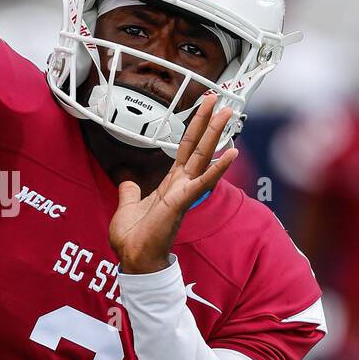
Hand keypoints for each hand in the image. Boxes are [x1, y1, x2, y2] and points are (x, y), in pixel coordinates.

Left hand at [109, 94, 237, 274]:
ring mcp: (184, 193)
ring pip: (203, 158)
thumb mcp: (127, 206)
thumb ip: (129, 192)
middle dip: (208, 122)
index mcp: (170, 184)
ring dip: (215, 135)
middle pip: (198, 147)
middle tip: (219, 100)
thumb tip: (127, 181)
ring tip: (228, 114)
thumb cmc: (134, 239)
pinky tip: (231, 154)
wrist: (133, 259)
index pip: (185, 149)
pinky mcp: (182, 202)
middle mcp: (181, 185)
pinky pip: (202, 182)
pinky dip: (217, 169)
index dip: (193, 127)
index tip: (202, 107)